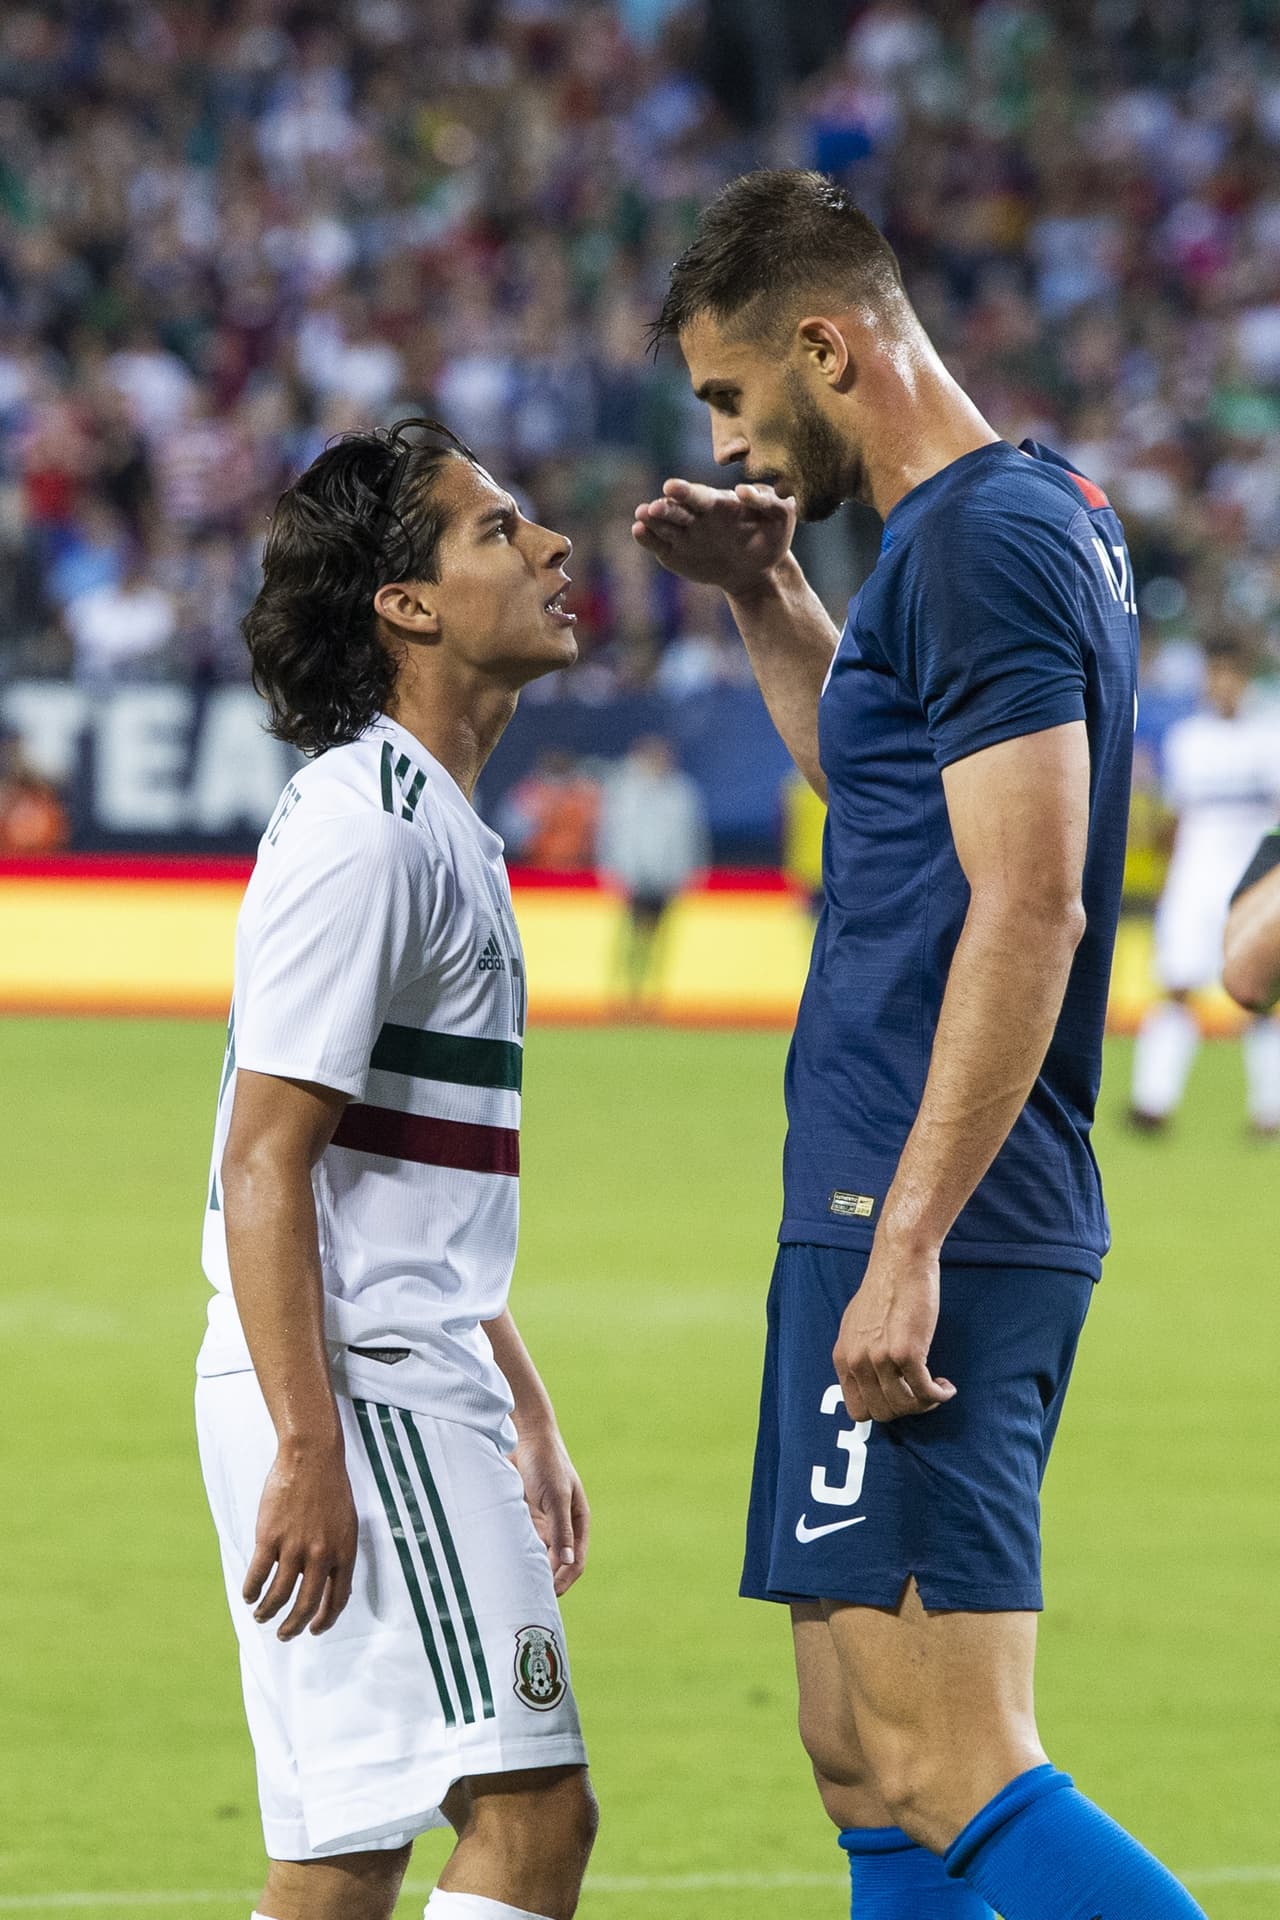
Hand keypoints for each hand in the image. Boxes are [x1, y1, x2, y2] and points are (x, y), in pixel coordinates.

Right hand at [243, 1440, 358, 1640]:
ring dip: (268, 1612)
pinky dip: (251, 1590)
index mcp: (344, 1552)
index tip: (315, 1629)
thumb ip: (339, 1553)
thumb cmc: (331, 1488)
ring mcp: (294, 1547)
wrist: (312, 1457)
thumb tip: (331, 1583)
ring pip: (278, 1595)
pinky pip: (258, 1575)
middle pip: (306, 1605)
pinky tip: (249, 1595)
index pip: (337, 1599)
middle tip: (285, 1635)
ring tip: (261, 1617)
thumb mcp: (347, 1523)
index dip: (325, 1620)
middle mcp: (320, 1555)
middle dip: (294, 1626)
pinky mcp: (269, 1537)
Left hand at [511, 1423, 589, 1596]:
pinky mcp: (523, 1517)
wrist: (524, 1437)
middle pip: (556, 1563)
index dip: (564, 1580)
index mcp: (577, 1522)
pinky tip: (504, 1564)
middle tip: (529, 1599)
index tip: (548, 1595)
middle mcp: (561, 1526)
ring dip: (529, 1568)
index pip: (575, 1561)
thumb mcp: (557, 1497)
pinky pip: (521, 1542)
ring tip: (514, 1587)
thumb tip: (566, 1563)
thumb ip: (561, 1530)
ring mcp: (542, 1522)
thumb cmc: (547, 1463)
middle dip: (546, 1580)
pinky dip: (515, 1554)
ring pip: (537, 1555)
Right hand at [631, 478, 795, 595]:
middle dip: (665, 506)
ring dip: (650, 519)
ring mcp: (683, 534)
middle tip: (654, 507)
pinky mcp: (673, 553)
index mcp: (718, 502)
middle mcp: (696, 515)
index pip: (698, 495)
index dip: (685, 491)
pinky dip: (646, 538)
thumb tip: (743, 491)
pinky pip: (657, 544)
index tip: (672, 487)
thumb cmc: (771, 535)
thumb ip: (767, 501)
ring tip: (640, 517)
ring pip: (663, 524)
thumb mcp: (781, 516)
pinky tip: (638, 531)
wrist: (758, 569)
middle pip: (677, 508)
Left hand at [833, 1235, 956, 1423]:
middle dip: (906, 1408)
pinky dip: (939, 1395)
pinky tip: (946, 1386)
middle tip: (921, 1393)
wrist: (900, 1262)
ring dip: (926, 1403)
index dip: (883, 1409)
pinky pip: (925, 1392)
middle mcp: (857, 1362)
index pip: (857, 1409)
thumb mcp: (856, 1327)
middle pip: (883, 1413)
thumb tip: (871, 1382)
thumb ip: (859, 1355)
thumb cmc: (884, 1288)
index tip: (899, 1398)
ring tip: (936, 1387)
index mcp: (843, 1358)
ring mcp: (880, 1359)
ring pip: (905, 1406)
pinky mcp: (907, 1353)